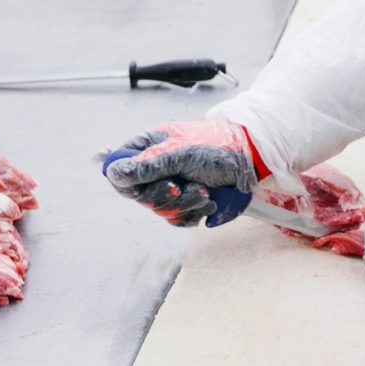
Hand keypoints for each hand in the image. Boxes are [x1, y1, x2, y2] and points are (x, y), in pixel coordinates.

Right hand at [101, 121, 257, 227]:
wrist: (249, 159)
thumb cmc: (217, 146)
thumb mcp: (179, 153)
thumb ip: (146, 165)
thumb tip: (115, 173)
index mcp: (151, 147)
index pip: (120, 168)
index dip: (126, 181)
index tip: (140, 186)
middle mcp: (159, 168)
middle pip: (140, 195)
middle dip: (163, 194)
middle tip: (179, 185)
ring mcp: (173, 187)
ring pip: (161, 210)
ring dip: (184, 203)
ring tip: (203, 190)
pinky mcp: (188, 203)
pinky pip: (180, 219)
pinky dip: (195, 212)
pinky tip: (208, 199)